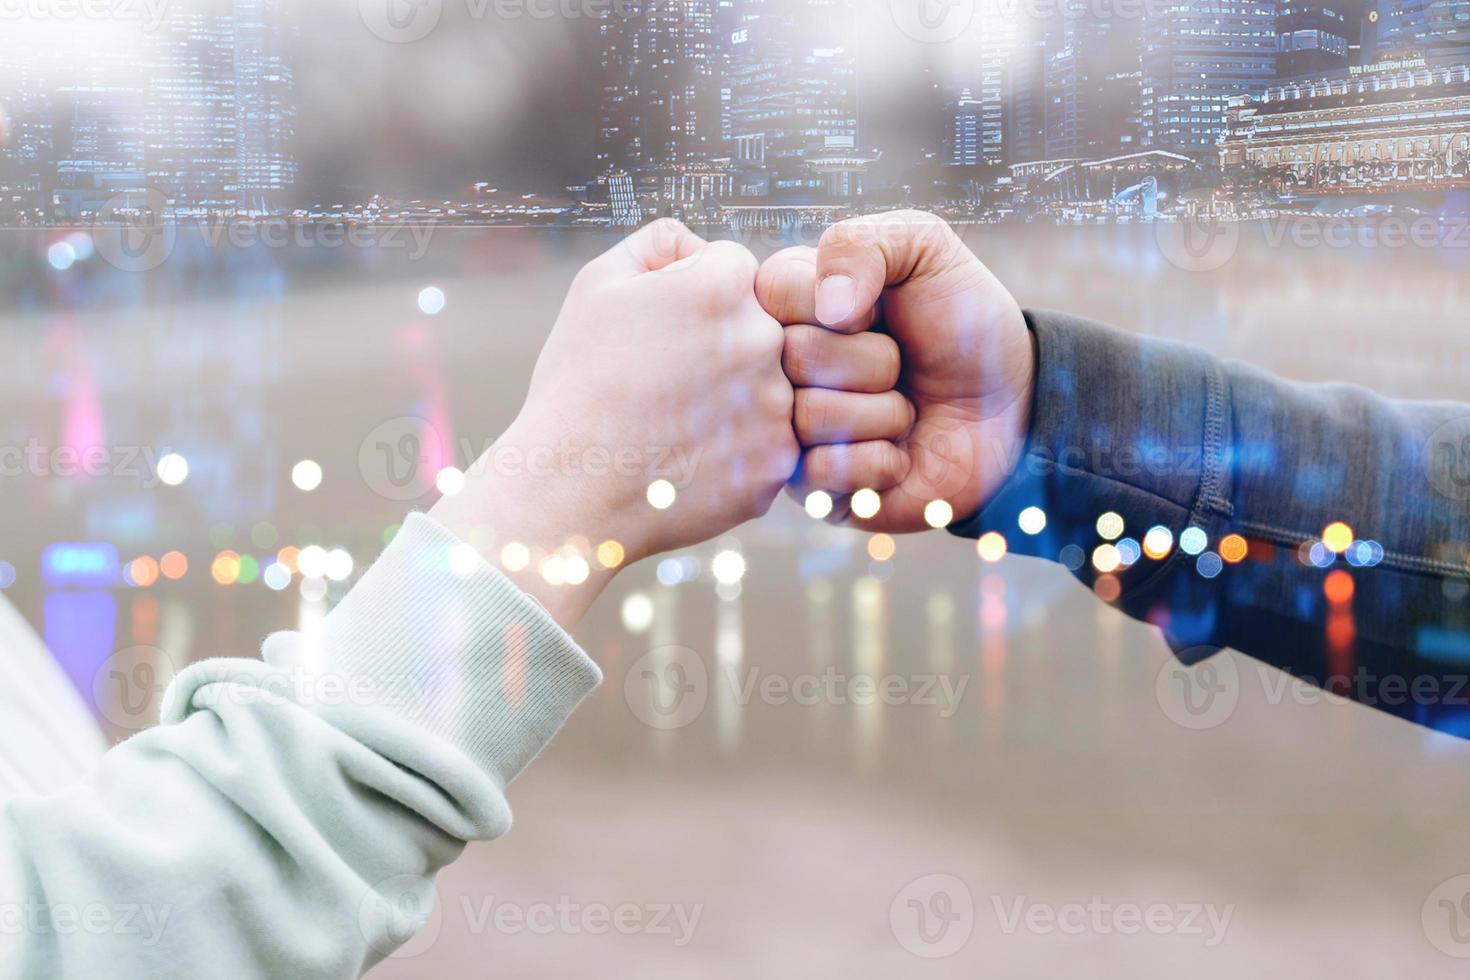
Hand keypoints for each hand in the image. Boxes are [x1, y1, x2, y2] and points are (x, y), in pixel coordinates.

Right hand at [434, 220, 797, 626]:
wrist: (568, 487)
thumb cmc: (576, 383)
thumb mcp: (598, 286)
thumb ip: (658, 244)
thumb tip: (696, 244)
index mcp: (725, 284)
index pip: (736, 272)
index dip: (695, 302)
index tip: (662, 337)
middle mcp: (764, 339)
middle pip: (761, 329)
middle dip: (722, 350)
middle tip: (666, 386)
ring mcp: (777, 405)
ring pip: (770, 389)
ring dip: (734, 402)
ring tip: (675, 426)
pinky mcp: (777, 464)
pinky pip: (769, 444)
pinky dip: (736, 453)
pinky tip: (689, 459)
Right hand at [756, 210, 1034, 532]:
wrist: (1012, 405)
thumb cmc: (962, 322)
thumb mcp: (924, 251)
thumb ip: (862, 245)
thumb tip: (828, 307)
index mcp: (788, 304)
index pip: (774, 290)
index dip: (844, 302)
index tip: (878, 310)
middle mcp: (777, 368)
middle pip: (795, 356)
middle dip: (874, 360)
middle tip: (900, 365)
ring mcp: (790, 431)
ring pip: (809, 417)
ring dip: (883, 413)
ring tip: (904, 409)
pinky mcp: (813, 489)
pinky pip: (821, 473)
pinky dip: (879, 461)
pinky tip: (898, 454)